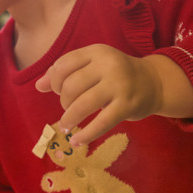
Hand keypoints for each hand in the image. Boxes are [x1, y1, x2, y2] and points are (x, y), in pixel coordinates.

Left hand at [35, 45, 192, 146]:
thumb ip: (65, 73)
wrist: (154, 83)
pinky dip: (85, 135)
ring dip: (69, 118)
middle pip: (71, 86)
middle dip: (63, 101)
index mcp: (97, 51)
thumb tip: (38, 85)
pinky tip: (77, 141)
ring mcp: (119, 85)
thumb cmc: (117, 75)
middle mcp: (109, 65)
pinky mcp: (127, 106)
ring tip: (67, 125)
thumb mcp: (93, 66)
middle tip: (68, 108)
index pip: (64, 64)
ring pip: (82, 104)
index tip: (59, 91)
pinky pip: (100, 123)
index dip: (55, 81)